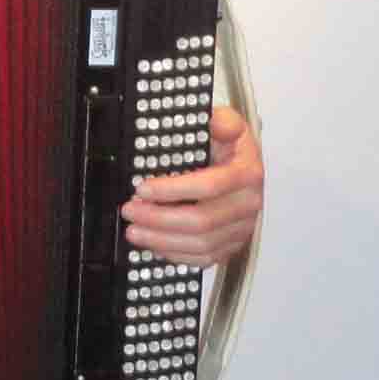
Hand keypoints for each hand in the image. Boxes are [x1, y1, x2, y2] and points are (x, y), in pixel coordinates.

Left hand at [124, 105, 262, 267]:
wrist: (244, 166)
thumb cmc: (230, 147)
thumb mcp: (228, 123)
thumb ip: (222, 121)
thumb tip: (215, 123)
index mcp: (247, 172)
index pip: (208, 186)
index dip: (172, 190)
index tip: (142, 189)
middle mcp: (248, 203)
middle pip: (202, 221)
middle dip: (159, 219)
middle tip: (130, 211)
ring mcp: (242, 228)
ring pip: (201, 244)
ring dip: (162, 240)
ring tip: (134, 231)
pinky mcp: (233, 244)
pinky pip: (205, 258)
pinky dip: (177, 255)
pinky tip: (155, 245)